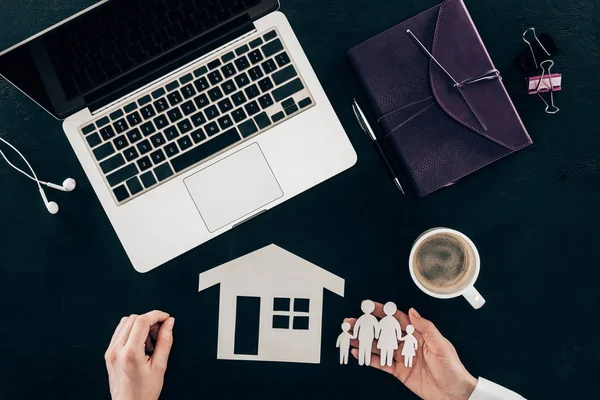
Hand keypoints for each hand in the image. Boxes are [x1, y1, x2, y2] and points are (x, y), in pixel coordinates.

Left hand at [105, 311, 174, 399]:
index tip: (166, 318)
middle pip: (133, 318)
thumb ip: (165, 341)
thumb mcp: (160, 366)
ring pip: (125, 322)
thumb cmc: (144, 391)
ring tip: (150, 340)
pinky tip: (140, 343)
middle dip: (149, 320)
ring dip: (140, 325)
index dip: (156, 315)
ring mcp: (110, 351)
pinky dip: (132, 331)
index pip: (142, 321)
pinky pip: (120, 332)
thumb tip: (169, 323)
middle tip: (159, 333)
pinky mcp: (109, 353)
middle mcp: (117, 350)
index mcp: (130, 353)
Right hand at [346, 305, 476, 399]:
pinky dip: (369, 358)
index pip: (397, 319)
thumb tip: (412, 312)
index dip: (383, 312)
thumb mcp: (441, 345)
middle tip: (352, 322)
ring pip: (379, 347)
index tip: (370, 306)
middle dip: (367, 326)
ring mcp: (402, 358)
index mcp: (418, 335)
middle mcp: (408, 344)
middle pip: (384, 332)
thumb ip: (426, 328)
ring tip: (349, 336)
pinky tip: (358, 353)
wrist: (455, 394)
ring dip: (364, 341)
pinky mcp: (399, 372)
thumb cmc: (453, 368)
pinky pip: (382, 363)